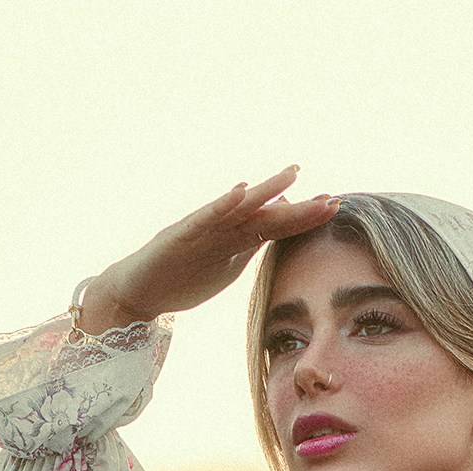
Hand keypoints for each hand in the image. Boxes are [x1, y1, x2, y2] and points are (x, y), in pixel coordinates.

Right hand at [83, 168, 339, 327]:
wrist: (138, 292)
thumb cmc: (182, 278)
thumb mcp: (228, 266)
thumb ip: (251, 244)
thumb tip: (279, 223)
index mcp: (236, 240)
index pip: (277, 227)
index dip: (304, 218)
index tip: (334, 207)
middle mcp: (222, 229)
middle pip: (266, 216)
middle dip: (298, 208)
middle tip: (330, 198)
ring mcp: (201, 230)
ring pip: (240, 210)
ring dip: (266, 193)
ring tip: (291, 176)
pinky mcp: (179, 235)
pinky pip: (204, 218)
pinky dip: (223, 205)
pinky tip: (241, 192)